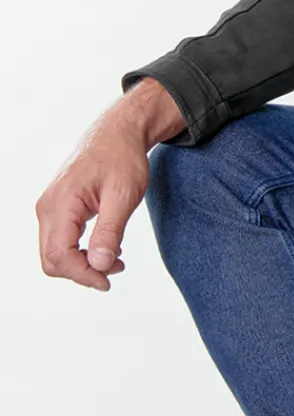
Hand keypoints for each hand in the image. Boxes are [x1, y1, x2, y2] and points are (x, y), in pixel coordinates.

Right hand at [36, 105, 151, 291]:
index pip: (60, 256)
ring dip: (82, 264)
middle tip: (116, 271)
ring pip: (55, 253)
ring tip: (116, 261)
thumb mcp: (123, 195)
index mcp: (61, 204)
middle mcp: (48, 208)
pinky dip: (80, 252)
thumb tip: (99, 265)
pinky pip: (60, 241)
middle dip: (82, 273)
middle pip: (52, 260)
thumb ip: (109, 231)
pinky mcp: (58, 209)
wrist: (117, 134)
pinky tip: (106, 249)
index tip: (109, 281)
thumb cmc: (122, 159)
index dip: (83, 275)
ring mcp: (50, 208)